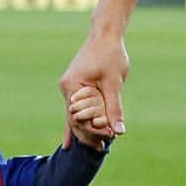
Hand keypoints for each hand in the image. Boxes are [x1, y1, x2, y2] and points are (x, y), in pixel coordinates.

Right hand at [59, 34, 128, 148]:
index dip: (92, 130)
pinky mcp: (75, 87)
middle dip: (88, 134)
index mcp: (72, 86)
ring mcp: (69, 88)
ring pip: (76, 115)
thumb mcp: (114, 83)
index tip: (107, 139)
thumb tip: (118, 131)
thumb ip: (114, 108)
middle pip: (75, 119)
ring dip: (86, 129)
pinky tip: (69, 141)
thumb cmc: (110, 55)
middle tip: (101, 149)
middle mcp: (66, 88)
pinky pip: (76, 108)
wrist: (106, 35)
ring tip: (97, 146)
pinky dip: (77, 122)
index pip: (79, 117)